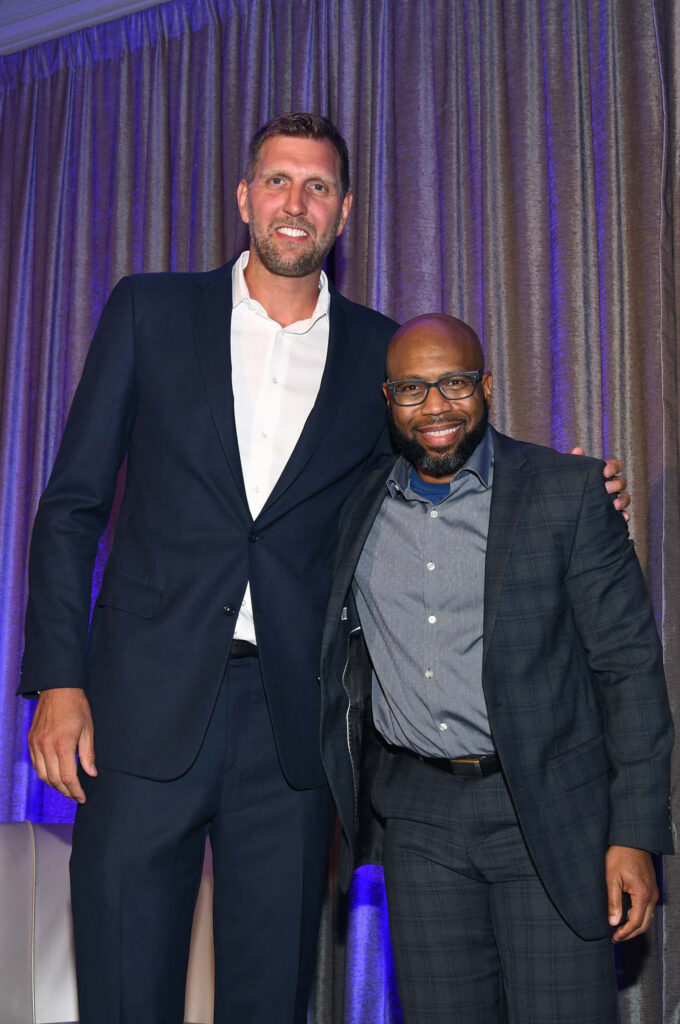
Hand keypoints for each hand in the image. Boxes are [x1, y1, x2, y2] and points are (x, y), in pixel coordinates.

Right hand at [28, 688, 96, 802]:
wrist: (58, 689)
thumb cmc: (76, 706)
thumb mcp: (88, 729)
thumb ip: (88, 754)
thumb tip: (91, 773)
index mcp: (63, 745)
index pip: (68, 777)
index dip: (75, 791)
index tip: (82, 797)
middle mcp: (46, 747)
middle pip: (54, 780)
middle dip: (66, 791)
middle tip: (75, 796)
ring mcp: (36, 744)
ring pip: (42, 775)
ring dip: (54, 785)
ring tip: (66, 788)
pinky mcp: (31, 741)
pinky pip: (36, 764)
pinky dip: (45, 774)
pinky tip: (54, 775)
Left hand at [570, 448, 629, 520]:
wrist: (562, 507)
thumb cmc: (567, 486)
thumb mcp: (568, 473)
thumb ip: (574, 462)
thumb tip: (578, 451)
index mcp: (602, 474)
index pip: (615, 466)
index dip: (613, 467)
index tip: (605, 472)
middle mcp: (609, 486)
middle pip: (621, 482)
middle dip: (616, 484)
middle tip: (606, 488)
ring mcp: (612, 500)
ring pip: (624, 497)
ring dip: (623, 500)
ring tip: (615, 504)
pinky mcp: (610, 514)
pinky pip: (622, 515)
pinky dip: (624, 515)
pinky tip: (623, 517)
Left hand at [606, 845, 657, 940]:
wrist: (632, 840)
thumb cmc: (620, 856)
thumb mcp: (612, 878)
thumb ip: (613, 902)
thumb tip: (613, 922)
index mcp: (643, 895)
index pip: (636, 922)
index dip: (625, 933)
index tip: (614, 937)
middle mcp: (652, 896)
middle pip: (644, 924)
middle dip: (630, 933)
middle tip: (616, 937)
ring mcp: (653, 892)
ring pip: (646, 917)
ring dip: (634, 925)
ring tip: (619, 928)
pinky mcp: (651, 889)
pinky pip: (647, 908)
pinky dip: (638, 916)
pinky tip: (626, 915)